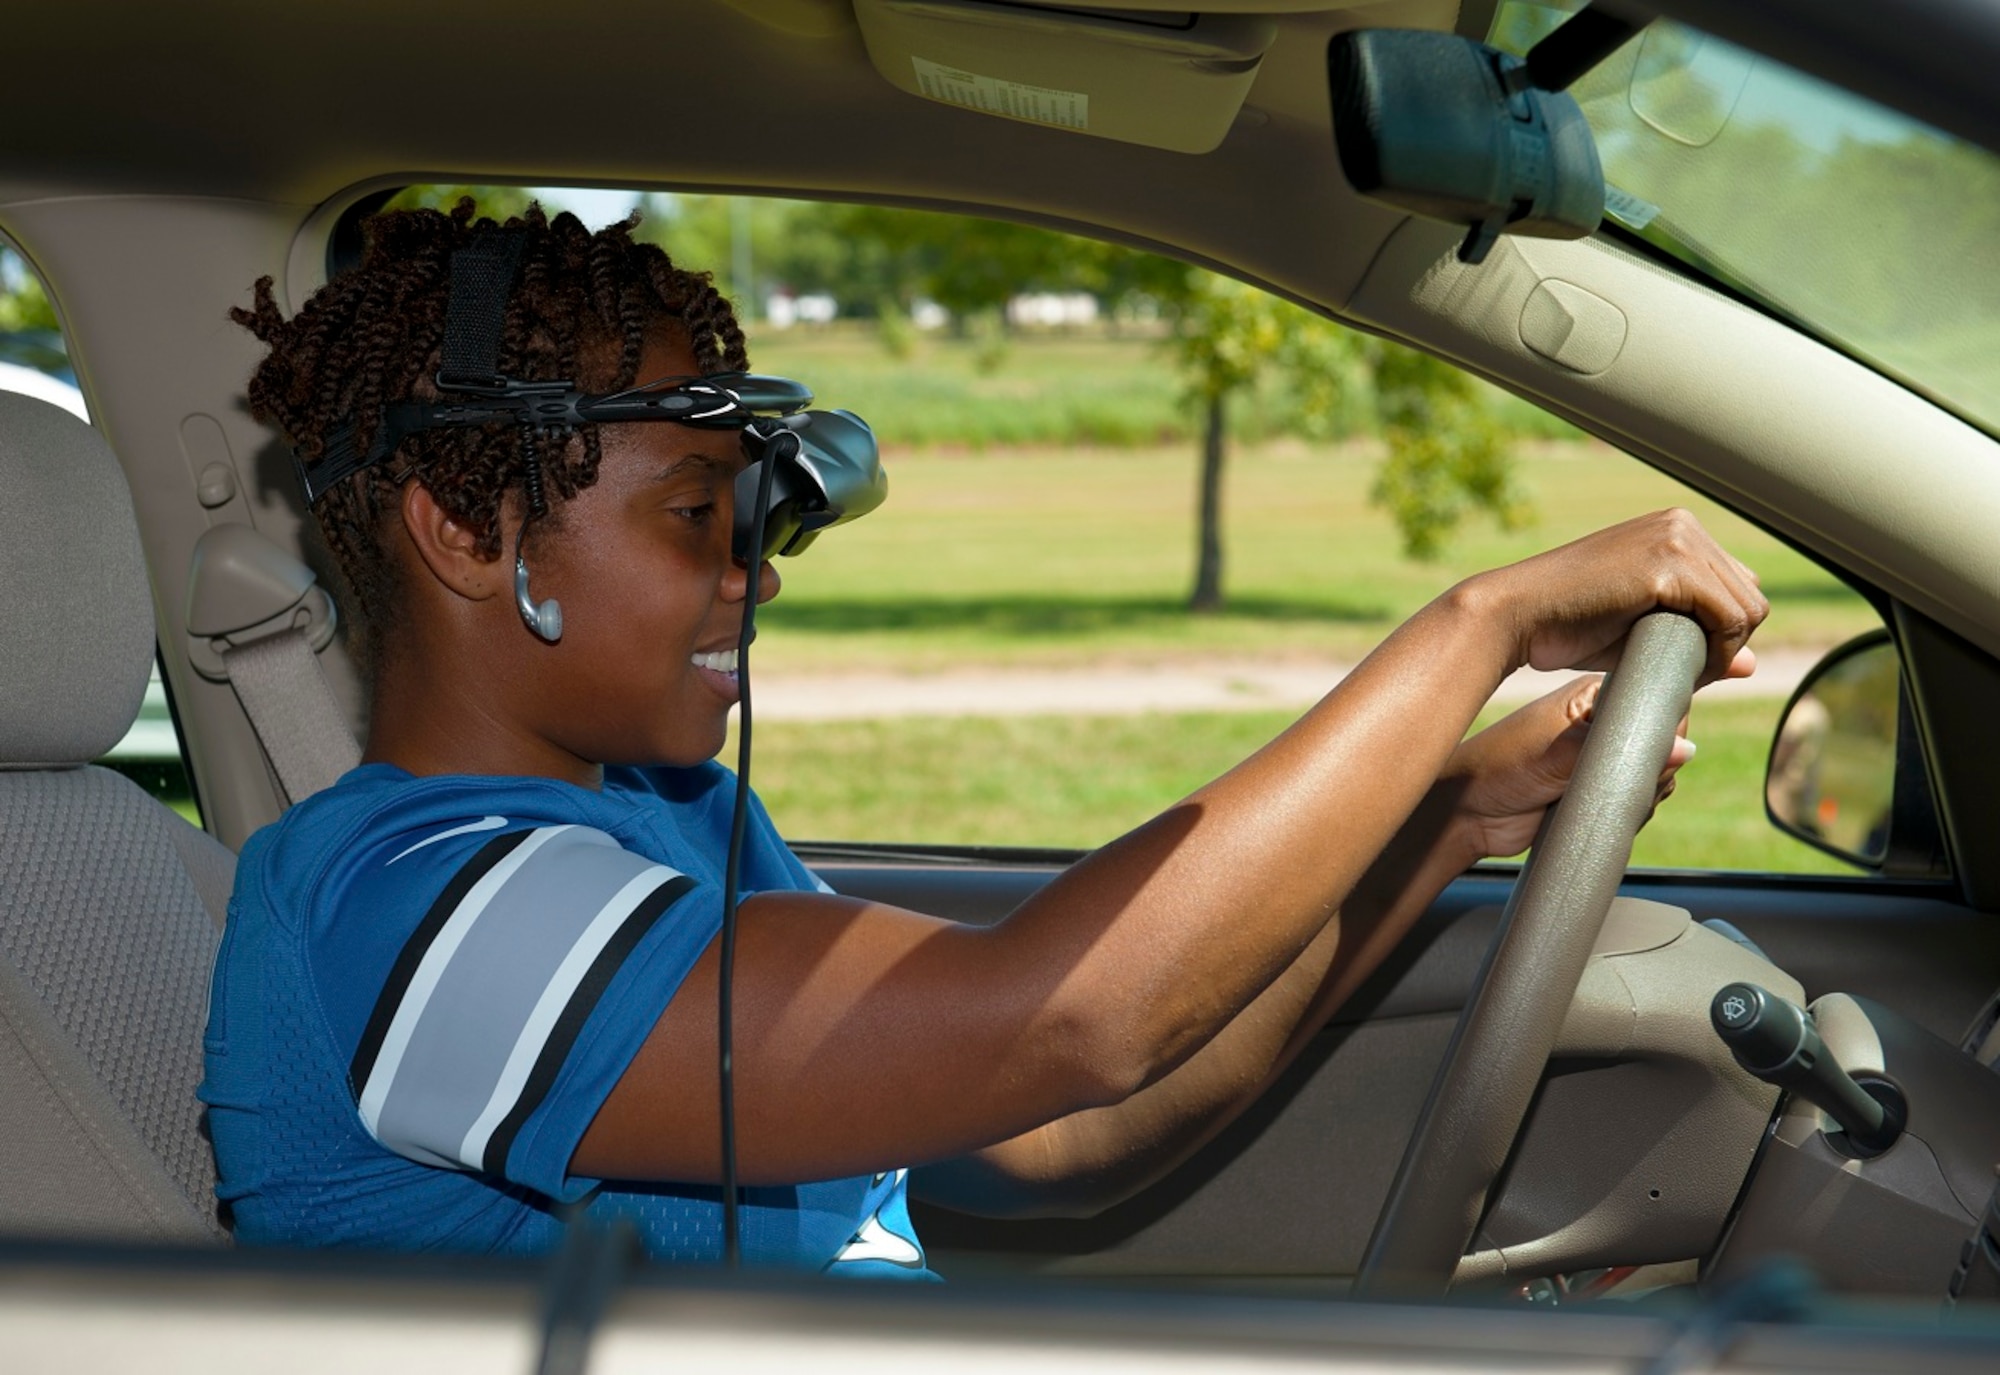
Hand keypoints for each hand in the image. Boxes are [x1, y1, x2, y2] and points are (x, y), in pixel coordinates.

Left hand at [1442, 676, 1696, 860]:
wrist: (1467, 812)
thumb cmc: (1497, 767)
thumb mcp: (1554, 753)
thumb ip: (1615, 749)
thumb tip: (1683, 749)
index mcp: (1595, 697)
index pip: (1656, 701)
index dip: (1666, 727)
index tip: (1649, 750)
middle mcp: (1604, 725)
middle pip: (1663, 746)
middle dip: (1653, 770)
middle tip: (1614, 781)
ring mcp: (1603, 761)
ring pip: (1655, 779)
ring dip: (1639, 796)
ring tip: (1593, 796)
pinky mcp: (1598, 793)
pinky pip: (1635, 803)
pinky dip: (1627, 813)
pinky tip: (1598, 814)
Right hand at [1471, 509, 1767, 687]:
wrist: (1515, 615)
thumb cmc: (1567, 626)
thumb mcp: (1641, 630)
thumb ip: (1695, 635)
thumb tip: (1753, 663)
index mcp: (1675, 529)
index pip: (1737, 584)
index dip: (1722, 631)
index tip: (1687, 659)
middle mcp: (1682, 524)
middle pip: (1750, 596)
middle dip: (1727, 641)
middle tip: (1684, 671)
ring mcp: (1677, 538)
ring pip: (1747, 609)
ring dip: (1724, 650)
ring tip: (1682, 672)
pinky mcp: (1669, 564)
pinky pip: (1729, 618)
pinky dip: (1718, 653)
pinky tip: (1684, 669)